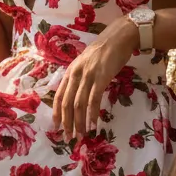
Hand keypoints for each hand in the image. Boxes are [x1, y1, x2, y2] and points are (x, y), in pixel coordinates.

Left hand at [52, 18, 138, 140]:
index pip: (58, 96)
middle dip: (67, 123)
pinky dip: (92, 115)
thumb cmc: (104, 51)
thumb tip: (76, 96)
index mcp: (70, 72)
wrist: (118, 37)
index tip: (56, 127)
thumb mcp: (85, 64)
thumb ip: (79, 78)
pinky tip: (93, 125)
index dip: (56, 113)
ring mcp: (88, 76)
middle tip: (69, 138)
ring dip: (79, 123)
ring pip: (79, 105)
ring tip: (81, 136)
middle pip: (67, 103)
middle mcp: (75, 74)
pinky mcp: (101, 78)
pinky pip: (94, 100)